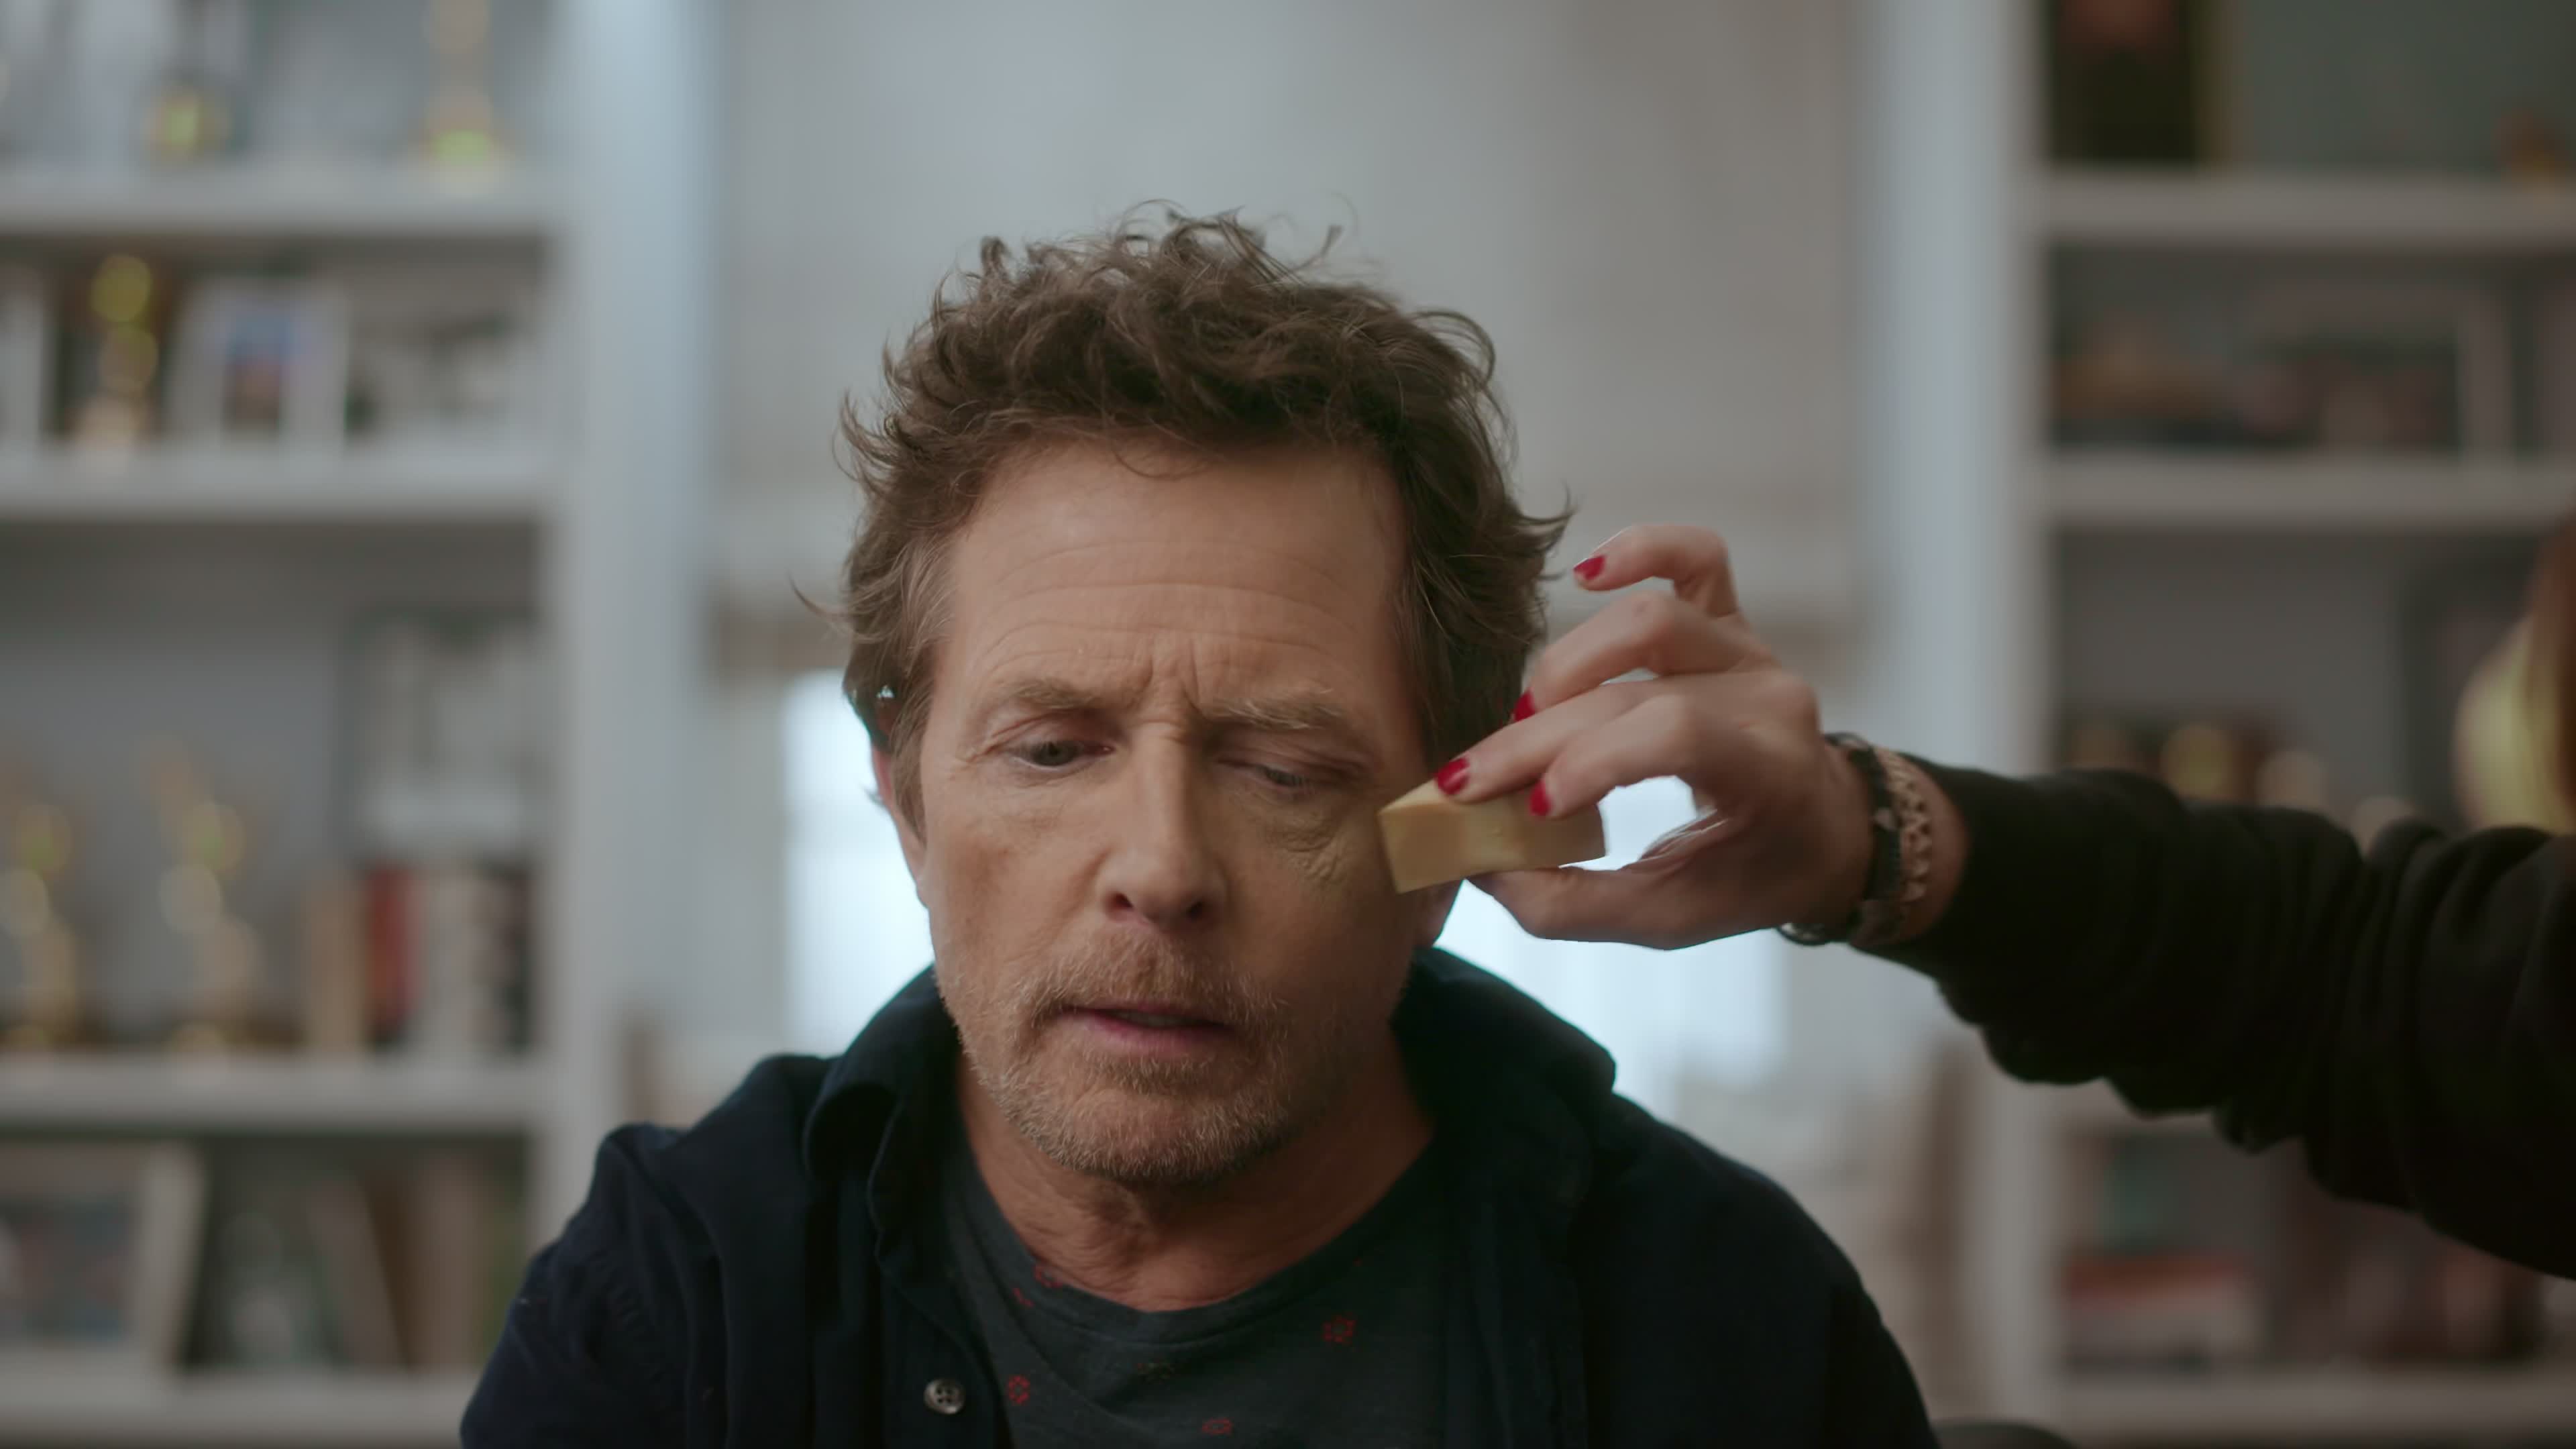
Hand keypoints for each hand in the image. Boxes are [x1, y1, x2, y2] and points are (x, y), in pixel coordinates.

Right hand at [1440, 524, 1875, 948]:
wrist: (1821, 831)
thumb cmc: (1748, 875)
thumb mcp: (1668, 917)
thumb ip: (1572, 903)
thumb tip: (1478, 865)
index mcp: (1770, 774)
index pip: (1676, 735)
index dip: (1592, 761)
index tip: (1530, 810)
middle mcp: (1768, 699)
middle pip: (1633, 691)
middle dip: (1536, 738)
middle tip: (1471, 783)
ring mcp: (1750, 651)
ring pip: (1651, 617)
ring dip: (1569, 663)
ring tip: (1527, 716)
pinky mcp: (1733, 620)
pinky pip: (1695, 557)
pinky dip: (1639, 552)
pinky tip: (1586, 576)